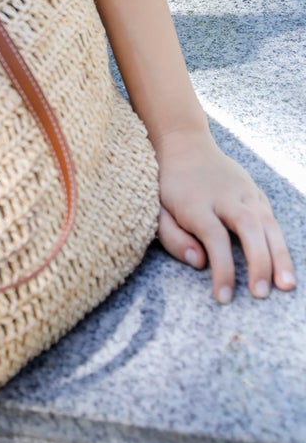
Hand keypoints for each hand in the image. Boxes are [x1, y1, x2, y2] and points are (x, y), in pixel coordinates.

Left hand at [153, 125, 295, 303]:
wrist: (184, 145)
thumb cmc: (169, 186)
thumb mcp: (157, 210)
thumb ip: (174, 238)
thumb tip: (199, 262)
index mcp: (196, 202)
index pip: (214, 237)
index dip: (222, 268)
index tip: (224, 297)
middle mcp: (224, 196)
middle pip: (247, 226)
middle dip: (257, 261)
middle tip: (260, 294)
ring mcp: (243, 192)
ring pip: (267, 222)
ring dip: (279, 255)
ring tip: (285, 285)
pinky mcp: (255, 193)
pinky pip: (272, 219)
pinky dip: (280, 243)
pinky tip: (284, 267)